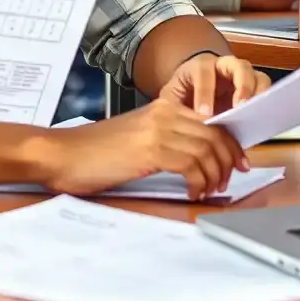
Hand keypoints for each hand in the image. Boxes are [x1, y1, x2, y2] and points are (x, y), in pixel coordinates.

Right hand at [38, 97, 247, 198]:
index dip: (230, 143)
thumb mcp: (136, 138)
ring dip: (215, 174)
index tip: (238, 162)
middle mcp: (165, 113)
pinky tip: (193, 193)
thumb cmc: (93, 153)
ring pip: (207, 149)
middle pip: (215, 134)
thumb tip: (196, 158)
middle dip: (229, 160)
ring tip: (210, 190)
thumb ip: (165, 139)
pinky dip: (199, 182)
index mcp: (164, 107)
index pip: (211, 122)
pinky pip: (190, 164)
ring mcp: (158, 129)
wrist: (61, 154)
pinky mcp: (150, 149)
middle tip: (229, 180)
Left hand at [162, 51, 270, 116]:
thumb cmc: (182, 94)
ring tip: (254, 115)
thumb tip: (181, 127)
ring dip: (258, 94)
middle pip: (240, 67)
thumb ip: (175, 109)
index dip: (205, 93)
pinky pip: (265, 91)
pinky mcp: (254, 88)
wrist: (192, 89)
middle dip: (242, 86)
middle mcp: (225, 65)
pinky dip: (265, 103)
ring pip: (258, 76)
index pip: (204, 73)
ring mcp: (243, 76)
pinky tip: (258, 121)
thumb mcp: (171, 99)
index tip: (204, 114)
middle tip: (239, 108)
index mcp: (201, 65)